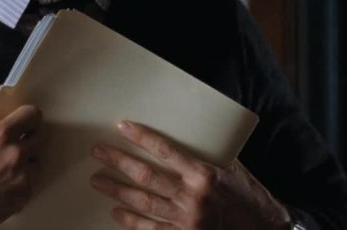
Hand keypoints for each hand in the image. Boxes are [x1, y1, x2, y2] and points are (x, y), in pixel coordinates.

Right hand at [0, 105, 42, 229]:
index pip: (30, 115)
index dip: (28, 114)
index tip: (25, 118)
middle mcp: (16, 155)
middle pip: (39, 138)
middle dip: (28, 137)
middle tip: (16, 141)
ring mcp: (23, 178)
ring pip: (36, 162)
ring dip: (26, 161)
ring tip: (7, 166)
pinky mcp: (23, 197)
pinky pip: (29, 183)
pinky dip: (20, 182)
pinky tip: (3, 184)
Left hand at [90, 121, 290, 229]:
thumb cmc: (249, 197)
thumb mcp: (232, 169)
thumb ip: (207, 155)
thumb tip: (186, 133)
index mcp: (204, 174)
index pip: (165, 150)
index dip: (141, 137)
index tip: (121, 127)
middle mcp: (193, 197)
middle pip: (145, 176)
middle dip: (117, 162)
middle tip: (98, 152)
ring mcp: (187, 220)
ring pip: (142, 203)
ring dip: (116, 190)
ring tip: (98, 180)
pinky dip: (131, 222)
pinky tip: (116, 213)